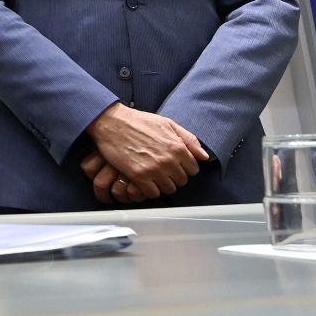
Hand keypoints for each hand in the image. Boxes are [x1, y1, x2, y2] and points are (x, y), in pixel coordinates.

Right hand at [86, 103, 209, 198]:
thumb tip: (204, 156)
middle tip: (162, 170)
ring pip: (168, 189)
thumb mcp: (168, 123)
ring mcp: (154, 169)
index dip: (184, 168)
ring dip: (162, 184)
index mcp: (178, 147)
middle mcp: (169, 160)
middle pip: (181, 181)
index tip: (175, 165)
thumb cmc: (138, 121)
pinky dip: (149, 189)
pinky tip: (144, 181)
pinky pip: (153, 193)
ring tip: (153, 176)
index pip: (193, 169)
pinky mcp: (139, 176)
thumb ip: (189, 139)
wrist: (111, 122)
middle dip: (173, 177)